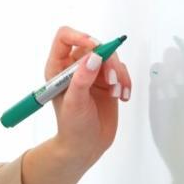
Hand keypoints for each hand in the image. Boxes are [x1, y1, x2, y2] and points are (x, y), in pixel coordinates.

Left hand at [19, 27, 131, 183]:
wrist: (86, 146)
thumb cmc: (73, 127)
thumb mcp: (75, 102)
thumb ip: (82, 78)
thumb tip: (93, 56)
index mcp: (58, 68)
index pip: (65, 37)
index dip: (80, 36)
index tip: (95, 48)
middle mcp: (75, 67)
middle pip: (94, 46)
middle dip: (107, 60)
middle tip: (111, 80)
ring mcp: (92, 74)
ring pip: (110, 57)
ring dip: (118, 73)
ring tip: (117, 93)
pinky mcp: (107, 82)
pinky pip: (120, 70)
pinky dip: (125, 81)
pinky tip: (123, 96)